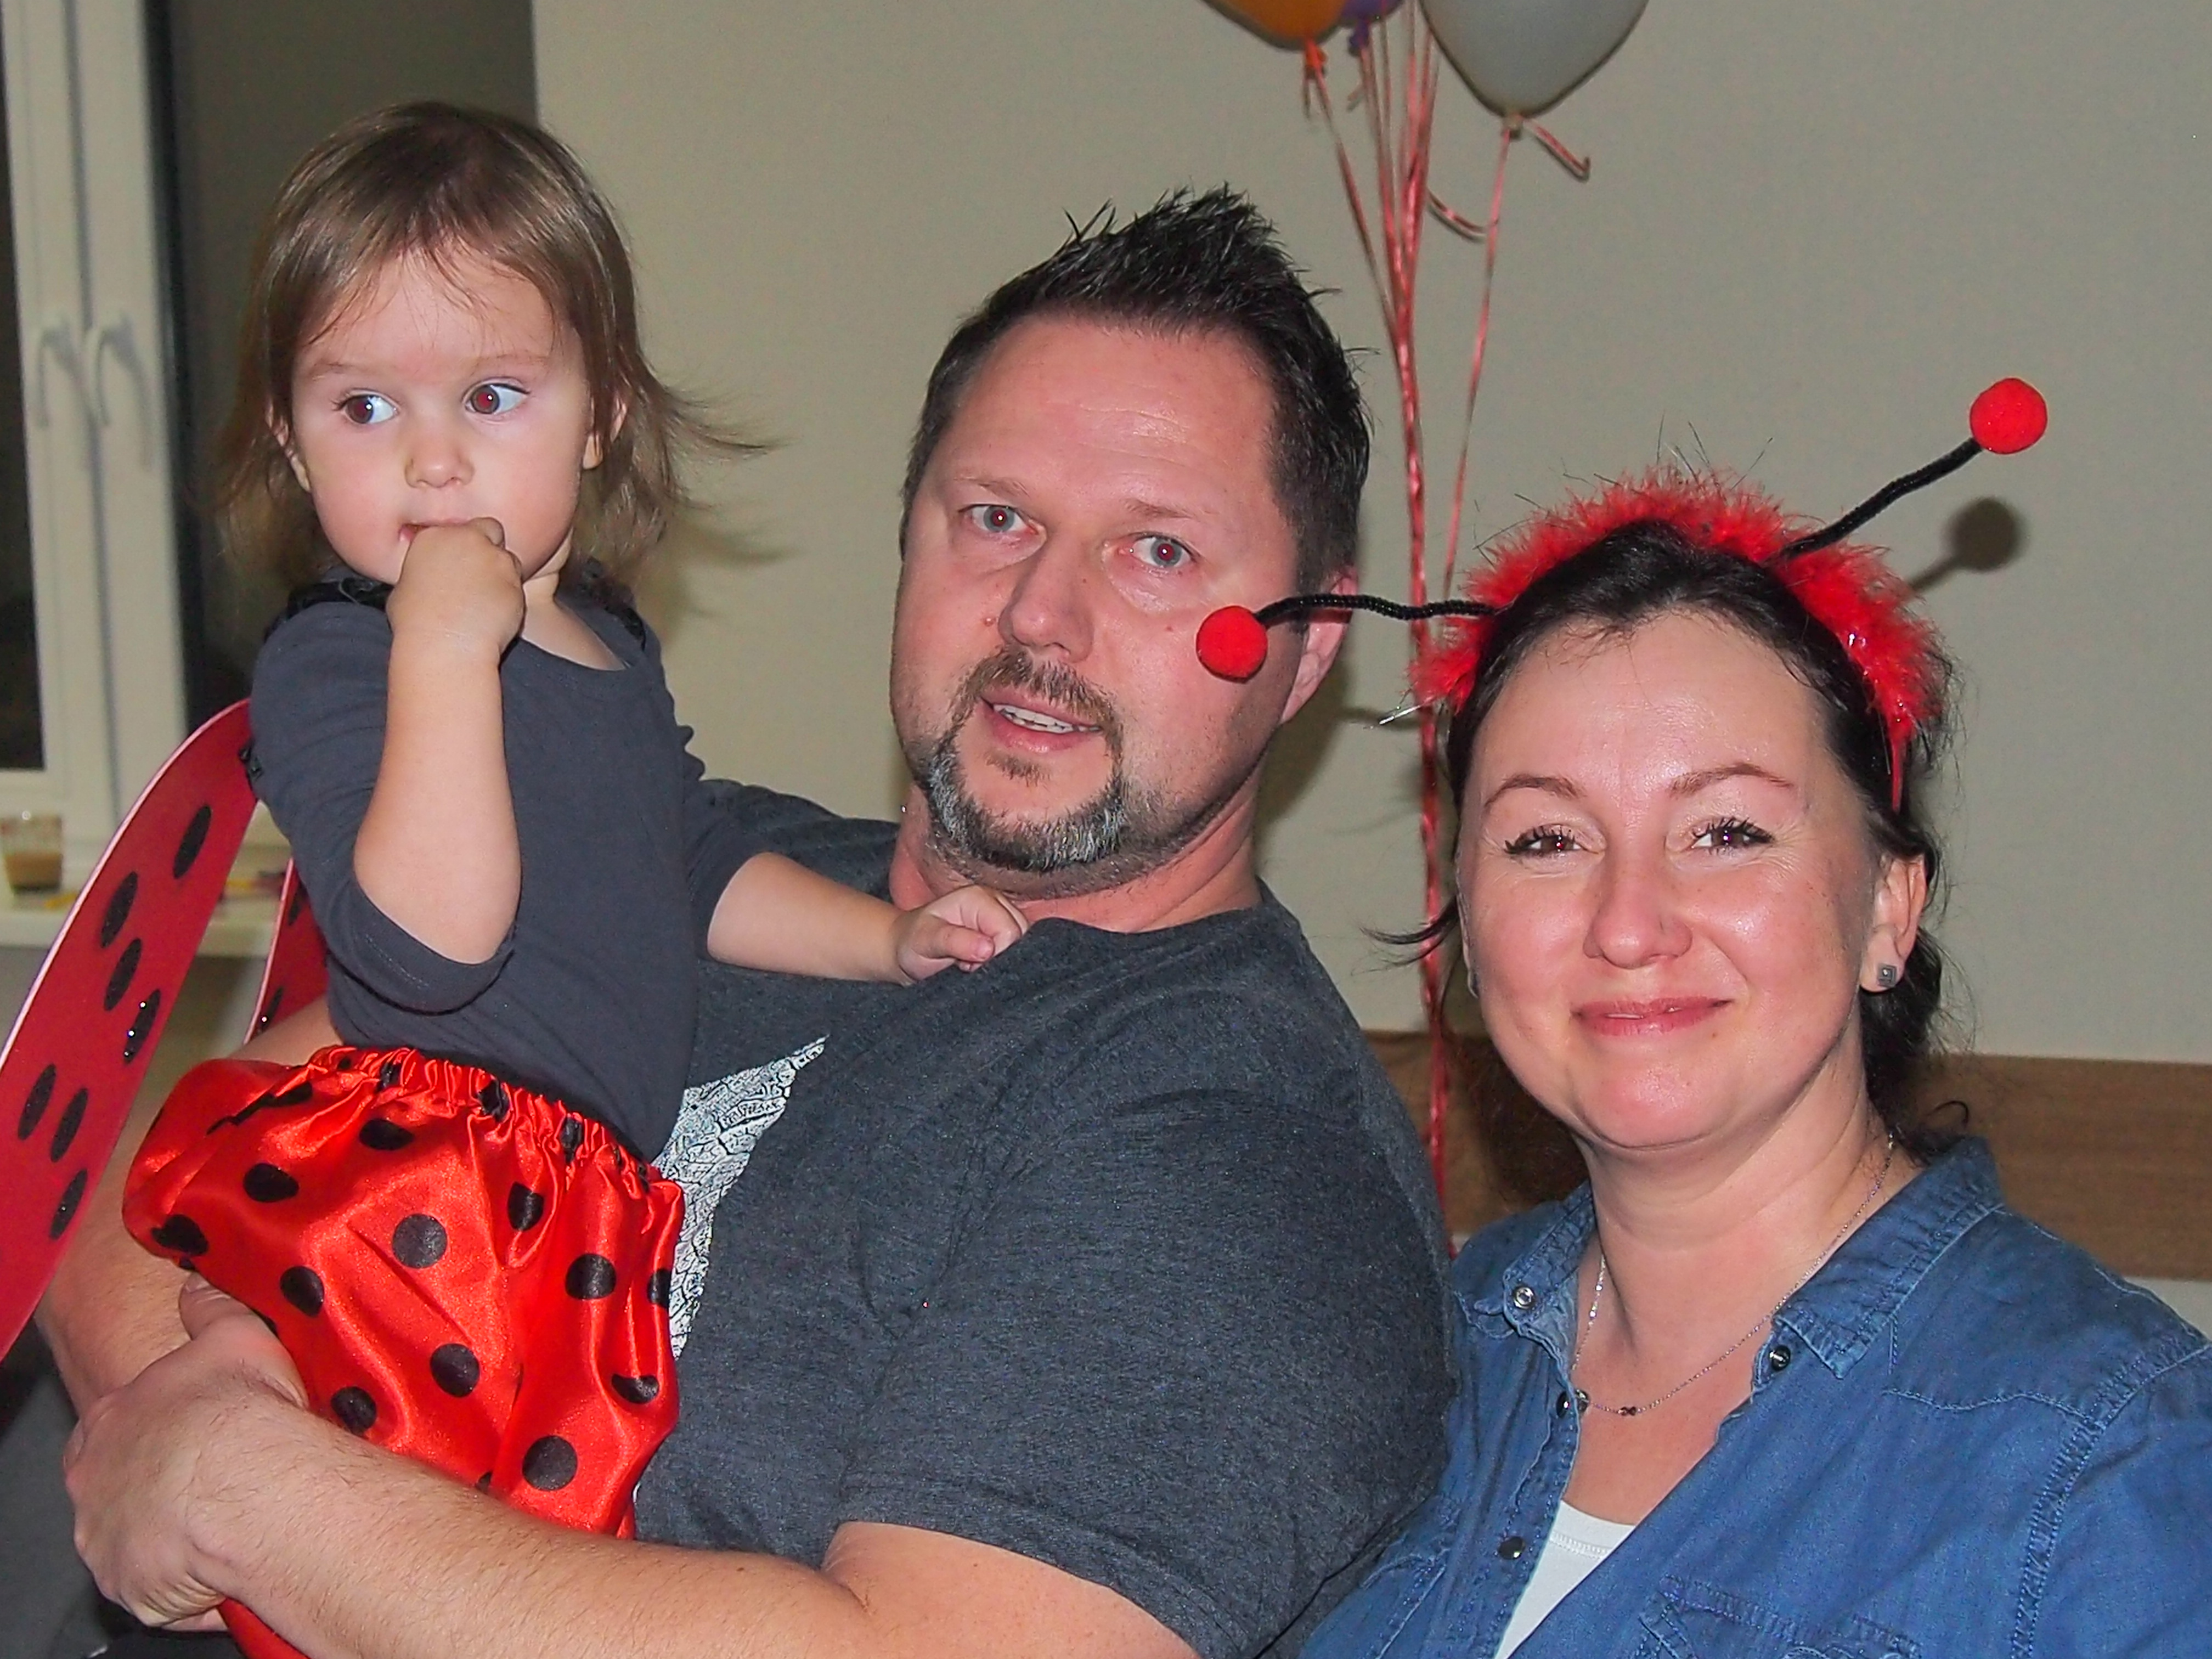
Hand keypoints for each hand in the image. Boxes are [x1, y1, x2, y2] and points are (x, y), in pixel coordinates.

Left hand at [63, 1277, 307, 1629]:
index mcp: (108, 1424)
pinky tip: (233, 1561)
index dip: (150, 1434)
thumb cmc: (236, 1409)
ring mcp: (105, 1541)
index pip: (108, 1431)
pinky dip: (194, 1583)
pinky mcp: (131, 1589)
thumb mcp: (232, 1334)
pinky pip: (165, 1592)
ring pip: (136, 1543)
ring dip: (173, 1540)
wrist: (244, 1483)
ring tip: (231, 1526)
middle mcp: (92, 1485)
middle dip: (157, 1491)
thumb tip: (198, 1281)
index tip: (189, 1437)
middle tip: (215, 1485)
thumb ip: (209, 1308)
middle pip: (116, 1491)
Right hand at [387, 516, 524, 658]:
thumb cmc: (415, 623)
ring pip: (508, 558)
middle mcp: (467, 539)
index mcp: (434, 536)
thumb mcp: (405, 587)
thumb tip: (428, 577)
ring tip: (486, 600)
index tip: (459, 562)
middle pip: (489, 530)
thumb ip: (424, 571)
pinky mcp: (515, 581)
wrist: (444, 644)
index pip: (457, 528)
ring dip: (502, 573)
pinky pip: (517, 584)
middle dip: (489, 546)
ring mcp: (495, 559)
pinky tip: (496, 613)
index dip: (461, 546)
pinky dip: (511, 595)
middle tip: (480, 573)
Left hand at [893, 884, 1027, 981]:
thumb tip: (988, 949)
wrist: (903, 947)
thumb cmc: (912, 942)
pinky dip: (998, 958)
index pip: (1010, 931)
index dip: (995, 953)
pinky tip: (977, 960)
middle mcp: (994, 900)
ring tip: (970, 960)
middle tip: (967, 961)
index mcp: (979, 897)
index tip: (968, 961)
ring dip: (998, 958)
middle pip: (1021, 934)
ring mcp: (999, 913)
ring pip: (1021, 941)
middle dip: (998, 955)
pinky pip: (1015, 946)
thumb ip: (956, 941)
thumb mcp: (927, 941)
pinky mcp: (1000, 927)